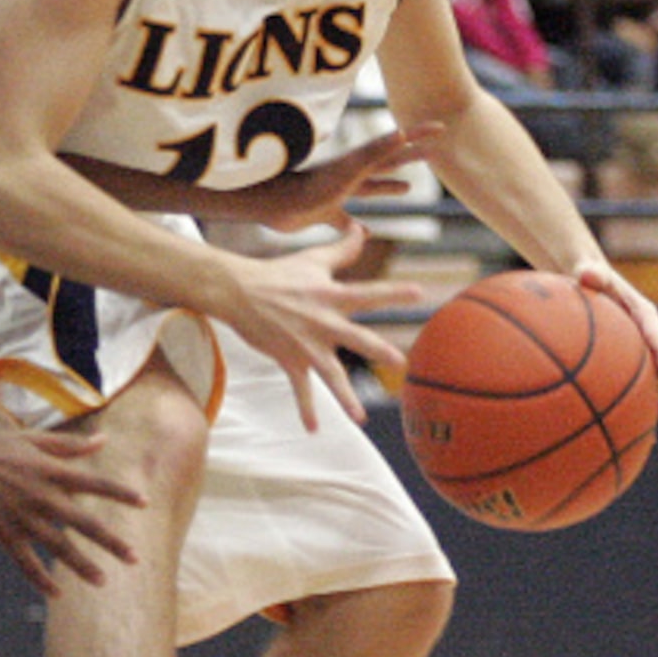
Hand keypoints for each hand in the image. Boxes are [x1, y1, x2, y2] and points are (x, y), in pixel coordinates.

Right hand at [0, 429, 143, 597]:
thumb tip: (104, 441)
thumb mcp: (35, 441)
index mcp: (51, 471)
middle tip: (134, 558)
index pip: (94, 483)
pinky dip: (41, 578)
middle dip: (111, 541)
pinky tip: (56, 593)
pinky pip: (25, 561)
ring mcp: (22, 515)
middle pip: (84, 522)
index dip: (120, 492)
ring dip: (82, 565)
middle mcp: (42, 495)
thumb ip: (71, 446)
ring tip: (103, 581)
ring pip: (58, 546)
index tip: (145, 503)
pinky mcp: (2, 531)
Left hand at [217, 123, 444, 234]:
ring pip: (370, 190)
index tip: (441, 127)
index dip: (418, 136)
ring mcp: (337, 193)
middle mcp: (351, 176)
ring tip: (407, 188)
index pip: (396, 144)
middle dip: (409, 159)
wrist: (273, 205)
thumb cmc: (310, 186)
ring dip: (388, 188)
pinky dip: (357, 227)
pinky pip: (346, 221)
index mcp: (361, 163)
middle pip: (388, 165)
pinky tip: (365, 232)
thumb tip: (403, 132)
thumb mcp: (350, 168)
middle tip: (434, 154)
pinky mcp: (324, 212)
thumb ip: (375, 152)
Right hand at [228, 222, 425, 430]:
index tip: (420, 294)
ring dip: (345, 397)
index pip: (369, 293)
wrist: (237, 291)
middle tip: (402, 363)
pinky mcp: (288, 358)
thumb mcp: (312, 258)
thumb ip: (342, 248)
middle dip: (379, 351)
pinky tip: (314, 429)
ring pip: (329, 374)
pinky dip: (306, 409)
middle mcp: (322, 322)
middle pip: (356, 338)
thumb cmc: (277, 273)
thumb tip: (362, 227)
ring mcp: (305, 344)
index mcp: (331, 296)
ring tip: (360, 418)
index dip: (394, 293)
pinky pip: (299, 389)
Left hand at [573, 260, 657, 421]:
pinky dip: (636, 397)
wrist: (587, 279)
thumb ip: (590, 274)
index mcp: (642, 313)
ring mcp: (639, 346)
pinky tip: (631, 422)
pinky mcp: (628, 356)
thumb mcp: (588, 271)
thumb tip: (587, 274)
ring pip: (653, 374)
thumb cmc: (587, 276)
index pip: (654, 332)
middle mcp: (646, 332)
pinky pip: (633, 378)